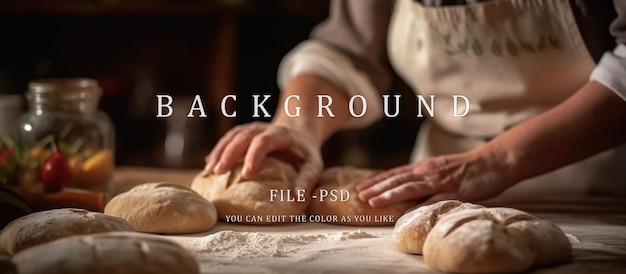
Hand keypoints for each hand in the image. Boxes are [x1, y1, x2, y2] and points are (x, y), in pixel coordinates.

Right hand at [204, 122, 322, 191]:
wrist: (299, 131)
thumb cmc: (305, 153)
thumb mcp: (313, 165)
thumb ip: (307, 179)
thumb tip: (298, 197)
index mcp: (281, 134)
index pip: (264, 141)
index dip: (254, 156)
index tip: (246, 174)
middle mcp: (264, 128)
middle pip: (243, 136)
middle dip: (229, 153)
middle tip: (218, 172)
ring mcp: (252, 129)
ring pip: (233, 136)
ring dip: (220, 152)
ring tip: (210, 171)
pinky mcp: (244, 134)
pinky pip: (228, 139)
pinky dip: (219, 150)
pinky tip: (209, 164)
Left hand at [356, 150, 512, 207]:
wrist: (494, 161)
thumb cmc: (467, 168)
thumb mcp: (440, 170)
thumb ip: (423, 178)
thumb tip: (405, 187)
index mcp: (424, 167)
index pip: (395, 174)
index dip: (377, 181)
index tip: (360, 188)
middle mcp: (428, 172)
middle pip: (397, 180)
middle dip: (376, 188)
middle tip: (358, 196)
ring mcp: (440, 181)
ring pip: (410, 188)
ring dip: (389, 195)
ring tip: (372, 202)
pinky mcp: (455, 191)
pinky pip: (435, 199)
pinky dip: (420, 205)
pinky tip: (407, 212)